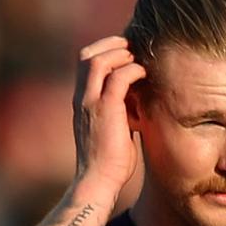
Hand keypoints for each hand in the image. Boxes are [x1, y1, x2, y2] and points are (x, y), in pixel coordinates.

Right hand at [72, 36, 145, 191]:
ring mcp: (91, 103)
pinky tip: (143, 75)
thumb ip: (118, 112)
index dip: (103, 51)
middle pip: (86, 55)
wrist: (98, 181)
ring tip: (136, 58)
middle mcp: (82, 99)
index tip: (123, 51)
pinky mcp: (106, 110)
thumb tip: (136, 102)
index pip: (84, 64)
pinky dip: (132, 70)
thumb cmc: (109, 161)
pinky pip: (118, 78)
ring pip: (98, 61)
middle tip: (130, 46)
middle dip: (109, 44)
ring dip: (120, 53)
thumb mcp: (111, 129)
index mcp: (82, 102)